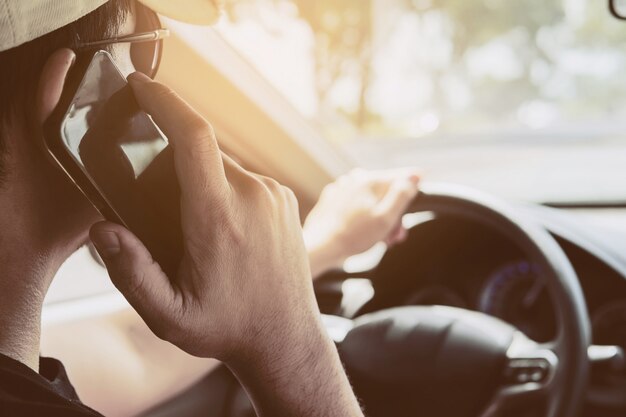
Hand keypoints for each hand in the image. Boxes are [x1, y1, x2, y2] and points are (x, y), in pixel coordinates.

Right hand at [89, 73, 362, 416]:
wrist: (286, 338)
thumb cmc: (228, 327)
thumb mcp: (169, 315)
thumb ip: (131, 273)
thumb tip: (103, 228)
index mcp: (220, 217)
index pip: (193, 137)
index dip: (165, 102)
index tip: (142, 87)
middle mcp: (254, 195)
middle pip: (202, 154)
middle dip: (173, 166)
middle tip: (161, 208)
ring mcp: (274, 195)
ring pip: (224, 166)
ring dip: (201, 181)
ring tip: (194, 228)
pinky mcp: (285, 199)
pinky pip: (245, 178)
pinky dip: (224, 189)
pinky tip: (222, 228)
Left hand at [304, 168, 419, 277]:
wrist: (320, 246)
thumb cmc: (354, 235)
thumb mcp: (386, 218)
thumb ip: (402, 195)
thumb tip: (415, 175)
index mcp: (371, 180)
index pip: (402, 177)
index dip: (412, 190)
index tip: (415, 202)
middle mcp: (355, 178)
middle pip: (385, 191)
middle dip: (394, 212)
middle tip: (396, 236)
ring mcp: (342, 187)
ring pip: (370, 198)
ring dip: (379, 216)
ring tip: (380, 239)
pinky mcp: (332, 199)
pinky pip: (355, 203)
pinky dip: (362, 215)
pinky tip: (362, 233)